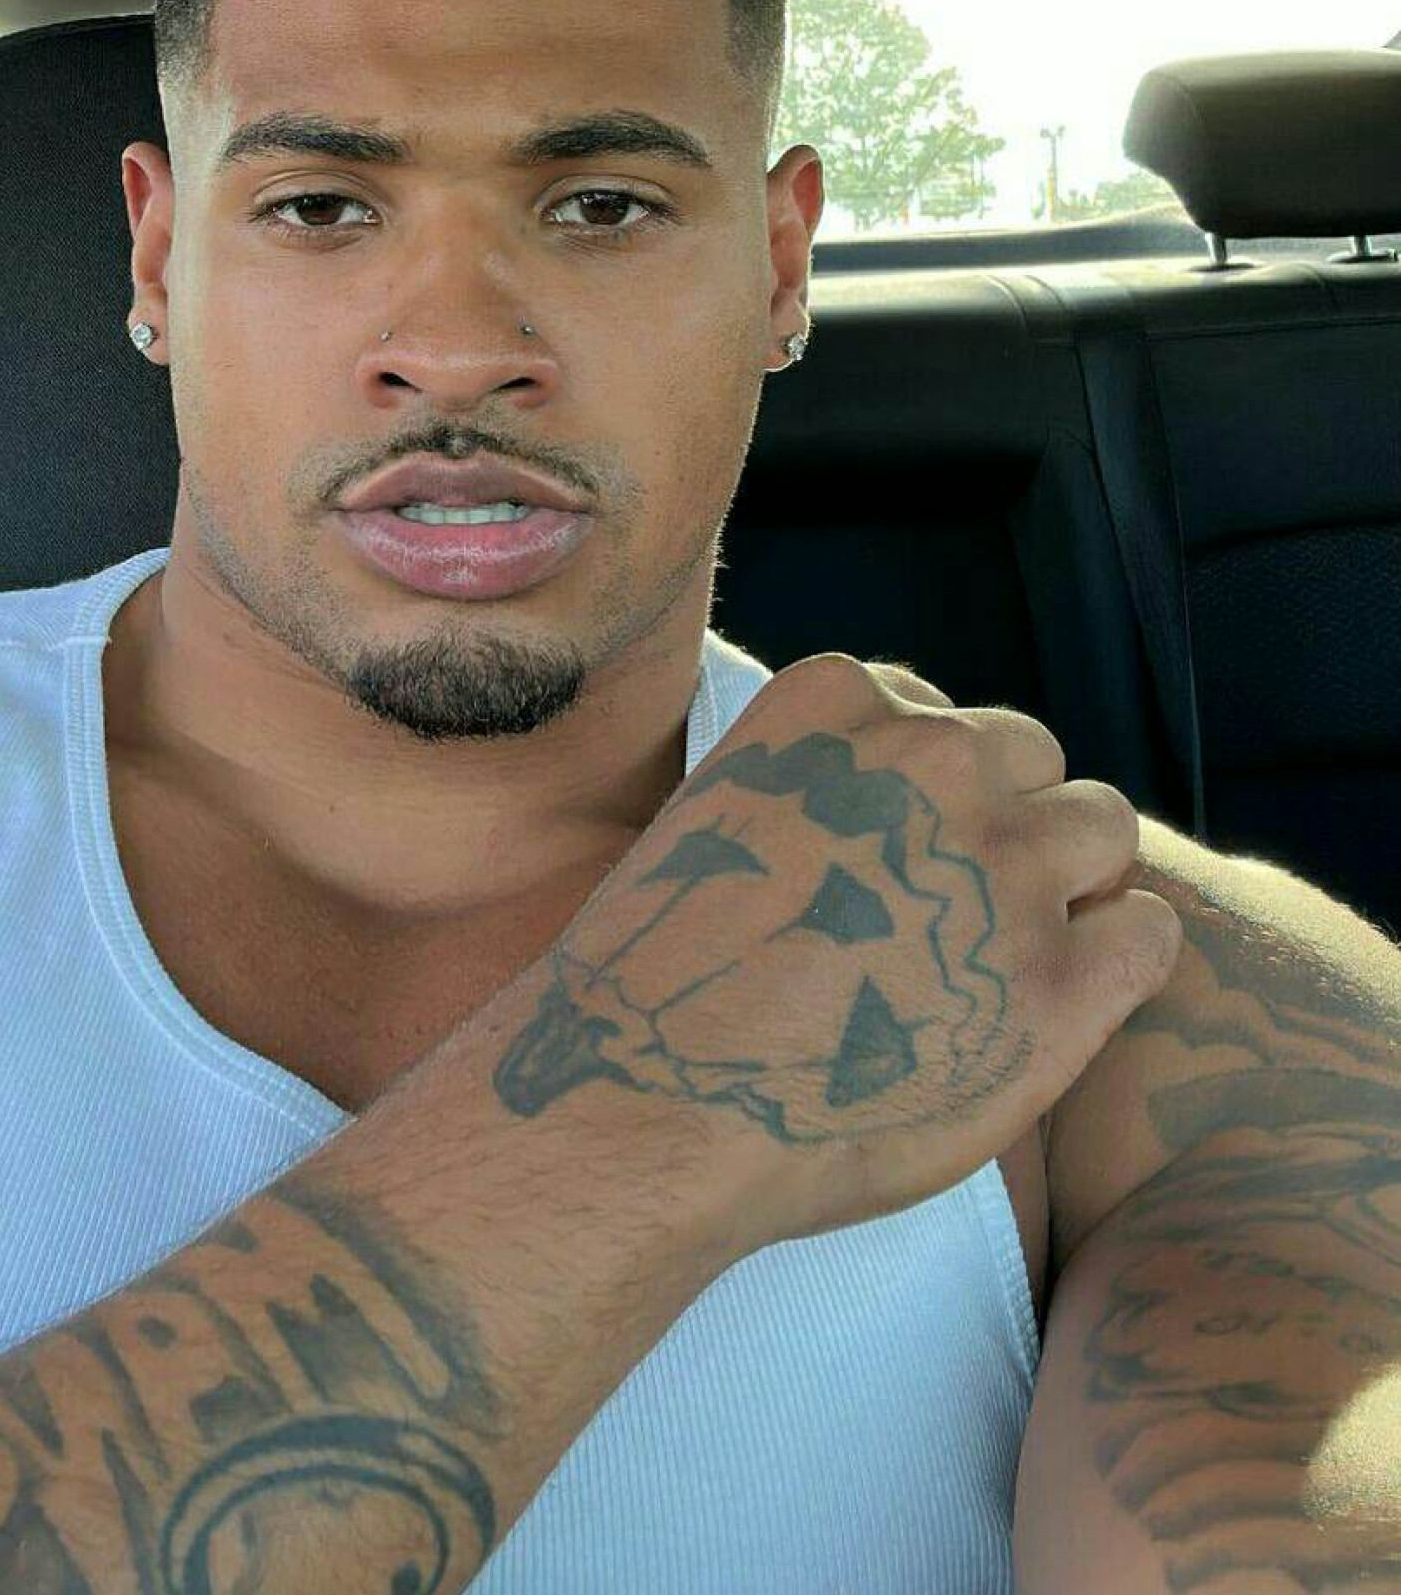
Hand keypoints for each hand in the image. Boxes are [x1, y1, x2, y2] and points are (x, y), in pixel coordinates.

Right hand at [492, 654, 1181, 1264]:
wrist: (647, 1094)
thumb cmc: (656, 978)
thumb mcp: (715, 815)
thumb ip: (811, 782)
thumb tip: (878, 811)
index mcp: (837, 702)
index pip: (935, 714)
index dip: (923, 794)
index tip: (886, 857)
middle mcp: (933, 758)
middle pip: (1029, 755)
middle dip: (1001, 824)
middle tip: (945, 915)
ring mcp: (1003, 866)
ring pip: (1102, 827)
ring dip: (1065, 884)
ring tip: (998, 961)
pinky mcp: (1060, 981)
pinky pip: (1150, 931)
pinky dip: (1116, 963)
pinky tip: (1049, 1008)